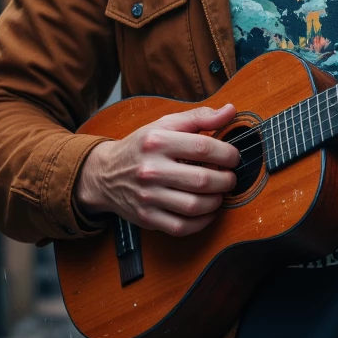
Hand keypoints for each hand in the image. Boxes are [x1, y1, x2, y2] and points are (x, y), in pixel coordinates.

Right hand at [75, 104, 239, 236]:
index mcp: (156, 141)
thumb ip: (199, 117)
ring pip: (194, 206)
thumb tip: (230, 110)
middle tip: (230, 178)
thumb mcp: (164, 125)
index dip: (227, 154)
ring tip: (219, 193)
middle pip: (202, 179)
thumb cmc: (141, 147)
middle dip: (226, 180)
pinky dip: (202, 222)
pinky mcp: (146, 218)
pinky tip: (208, 211)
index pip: (203, 147)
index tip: (234, 157)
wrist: (104, 174)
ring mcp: (147, 196)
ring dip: (217, 201)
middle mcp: (150, 169)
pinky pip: (182, 226)